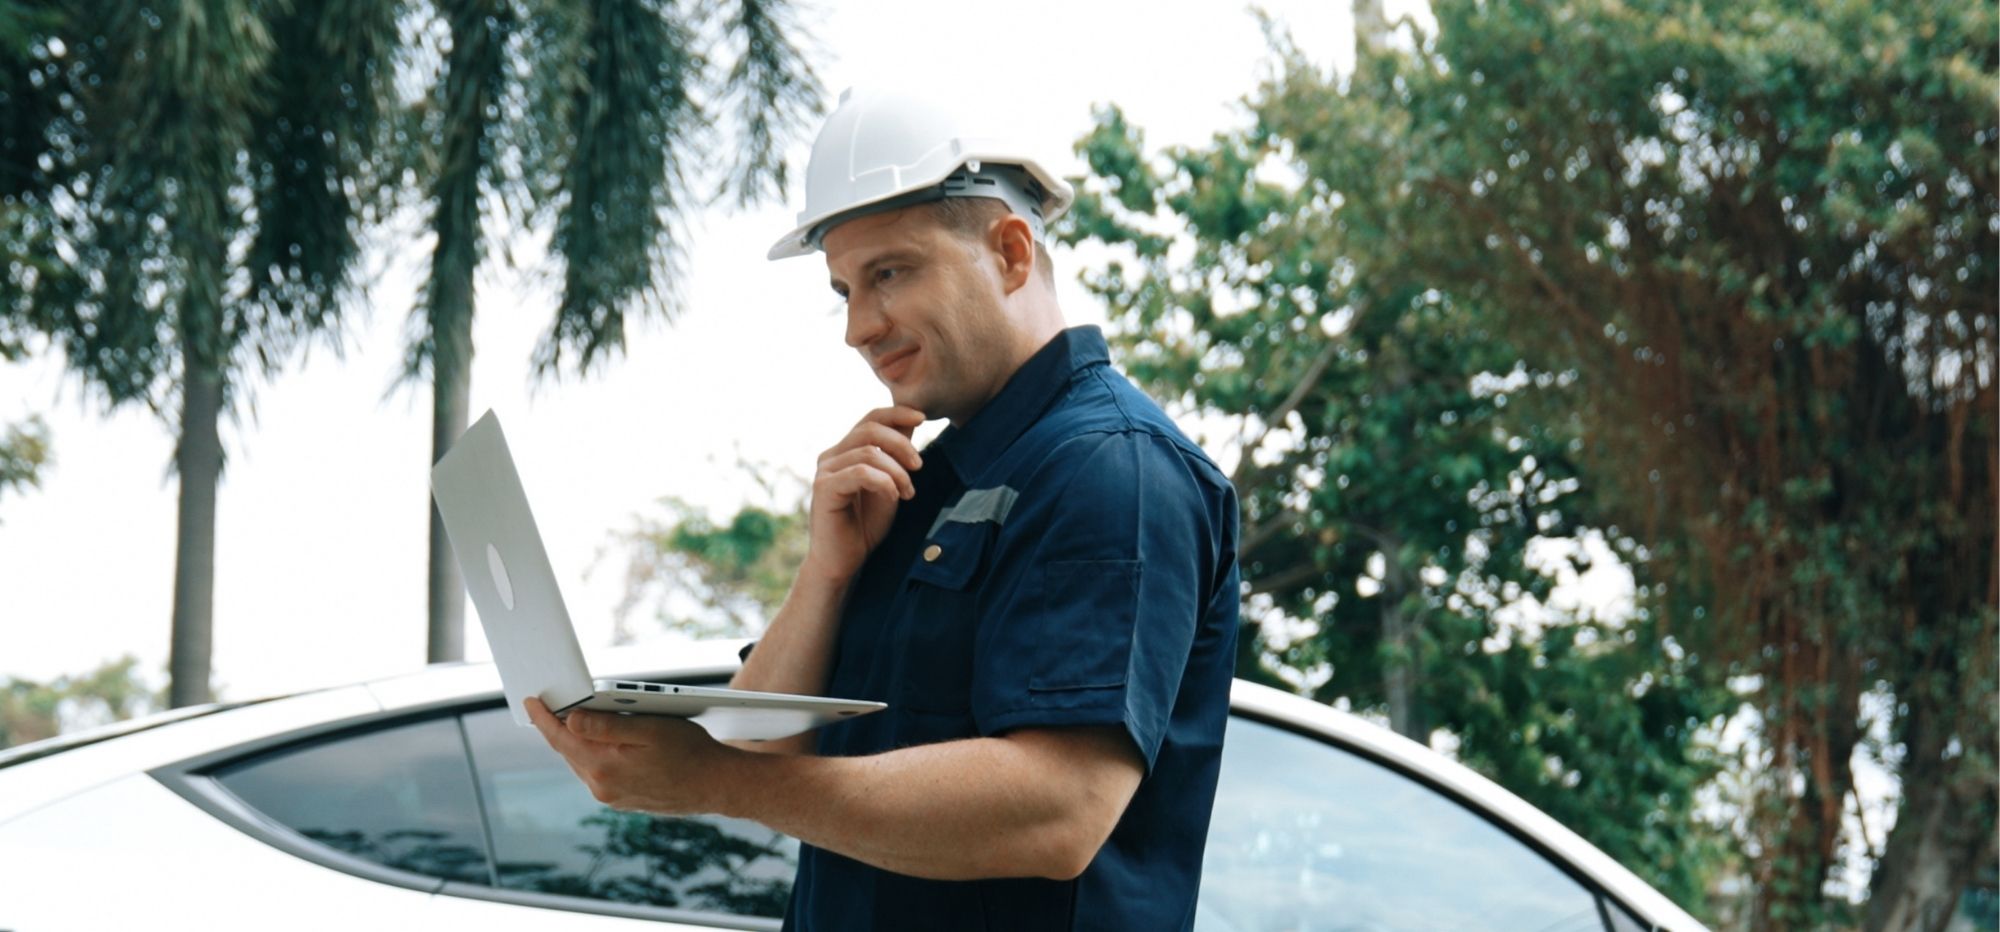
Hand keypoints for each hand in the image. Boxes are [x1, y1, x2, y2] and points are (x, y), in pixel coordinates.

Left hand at [525, 697, 736, 814]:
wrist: (714, 785)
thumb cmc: (689, 752)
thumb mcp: (650, 728)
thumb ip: (607, 725)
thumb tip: (571, 719)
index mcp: (604, 766)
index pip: (561, 739)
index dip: (543, 718)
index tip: (531, 702)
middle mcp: (602, 786)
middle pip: (568, 750)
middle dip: (557, 727)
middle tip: (549, 705)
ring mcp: (610, 796)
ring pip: (581, 762)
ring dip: (576, 741)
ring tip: (573, 719)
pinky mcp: (619, 799)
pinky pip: (595, 772)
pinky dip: (592, 754)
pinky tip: (599, 742)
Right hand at [802, 405, 925, 582]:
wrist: (844, 561)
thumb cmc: (866, 525)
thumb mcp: (890, 484)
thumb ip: (896, 456)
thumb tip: (913, 421)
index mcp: (846, 451)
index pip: (871, 418)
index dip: (897, 413)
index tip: (923, 418)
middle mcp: (831, 456)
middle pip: (870, 429)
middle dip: (902, 444)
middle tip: (919, 467)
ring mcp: (825, 470)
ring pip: (869, 452)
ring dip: (897, 471)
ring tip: (908, 492)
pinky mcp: (824, 488)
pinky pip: (861, 472)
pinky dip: (884, 482)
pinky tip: (894, 497)